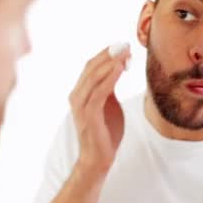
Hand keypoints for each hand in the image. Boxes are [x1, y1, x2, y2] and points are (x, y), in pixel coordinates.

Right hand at [69, 43, 130, 174]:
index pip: (89, 67)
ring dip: (111, 63)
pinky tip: (121, 68)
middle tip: (125, 44)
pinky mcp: (89, 115)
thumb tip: (117, 68)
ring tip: (126, 53)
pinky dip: (110, 78)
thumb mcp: (108, 105)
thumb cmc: (104, 132)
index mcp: (79, 93)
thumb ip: (108, 88)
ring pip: (94, 77)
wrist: (98, 158)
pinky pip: (99, 92)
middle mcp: (76, 97)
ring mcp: (81, 106)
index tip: (121, 45)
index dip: (105, 54)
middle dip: (108, 54)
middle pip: (90, 68)